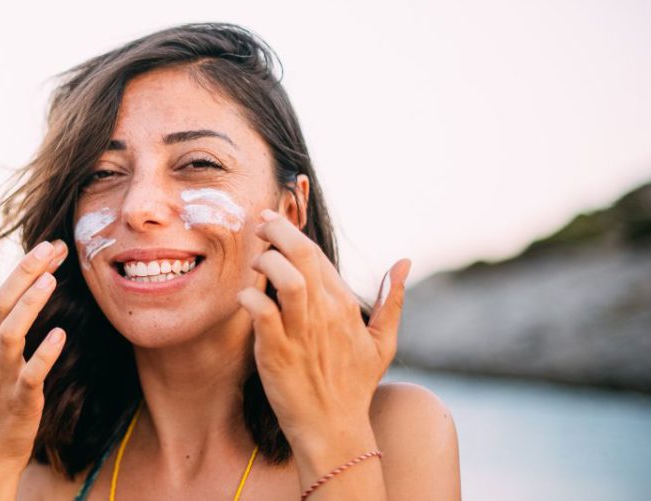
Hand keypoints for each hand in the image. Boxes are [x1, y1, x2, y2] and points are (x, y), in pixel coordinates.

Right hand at [0, 239, 69, 472]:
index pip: (0, 294)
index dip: (24, 268)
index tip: (51, 245)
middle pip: (2, 305)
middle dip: (25, 274)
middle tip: (50, 248)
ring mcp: (1, 375)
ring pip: (11, 334)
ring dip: (29, 306)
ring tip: (49, 281)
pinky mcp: (19, 399)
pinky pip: (30, 374)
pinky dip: (43, 355)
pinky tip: (60, 336)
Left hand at [237, 209, 411, 448]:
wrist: (333, 428)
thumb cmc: (354, 385)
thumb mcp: (383, 342)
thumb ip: (393, 300)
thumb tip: (405, 262)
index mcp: (346, 306)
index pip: (318, 255)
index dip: (293, 233)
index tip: (273, 222)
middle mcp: (326, 314)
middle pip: (303, 255)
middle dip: (277, 231)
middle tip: (259, 224)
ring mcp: (302, 332)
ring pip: (287, 278)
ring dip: (267, 261)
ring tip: (255, 261)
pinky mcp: (277, 352)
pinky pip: (262, 313)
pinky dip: (250, 298)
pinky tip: (245, 297)